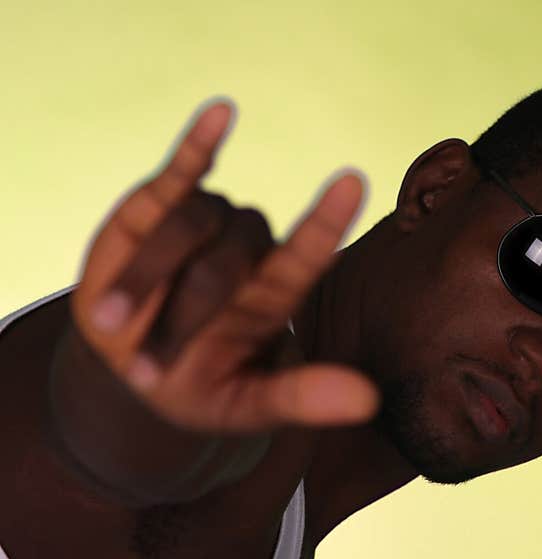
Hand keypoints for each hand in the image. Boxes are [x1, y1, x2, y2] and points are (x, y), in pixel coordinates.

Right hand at [70, 100, 378, 433]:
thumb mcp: (244, 407)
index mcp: (275, 297)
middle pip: (230, 258)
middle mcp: (250, 252)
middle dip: (184, 316)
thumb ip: (300, 399)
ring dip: (149, 276)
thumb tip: (370, 404)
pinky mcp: (160, 204)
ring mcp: (207, 224)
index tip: (352, 182)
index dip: (324, 223)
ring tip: (114, 325)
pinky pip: (181, 171)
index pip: (305, 257)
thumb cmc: (198, 386)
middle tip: (148, 371)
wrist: (133, 364)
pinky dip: (197, 145)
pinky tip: (223, 111)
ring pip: (192, 221)